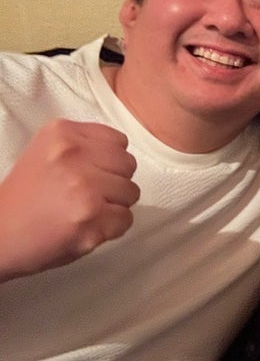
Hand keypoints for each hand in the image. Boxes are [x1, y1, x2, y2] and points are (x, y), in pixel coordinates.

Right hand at [0, 119, 139, 281]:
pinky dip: (112, 228)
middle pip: (128, 165)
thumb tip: (122, 155)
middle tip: (89, 195)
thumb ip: (83, 146)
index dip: (109, 161)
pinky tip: (87, 227)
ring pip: (131, 192)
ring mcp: (84, 187)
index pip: (118, 141)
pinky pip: (126, 219)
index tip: (90, 173)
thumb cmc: (27, 196)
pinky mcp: (91, 219)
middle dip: (115, 182)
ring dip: (115, 205)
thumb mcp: (48, 152)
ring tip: (86, 211)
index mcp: (62, 133)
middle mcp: (73, 155)